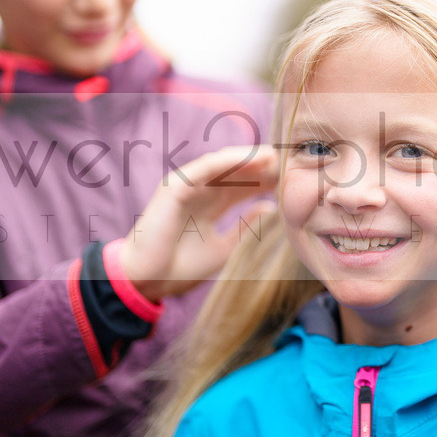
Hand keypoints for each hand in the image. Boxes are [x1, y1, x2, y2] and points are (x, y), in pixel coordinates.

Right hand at [118, 145, 279, 298]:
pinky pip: (204, 168)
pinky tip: (249, 158)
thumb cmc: (181, 267)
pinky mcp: (175, 186)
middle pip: (236, 174)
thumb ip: (246, 226)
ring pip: (223, 166)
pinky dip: (227, 160)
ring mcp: (187, 187)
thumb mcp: (224, 247)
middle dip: (261, 168)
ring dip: (247, 159)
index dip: (265, 182)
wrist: (147, 280)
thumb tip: (271, 207)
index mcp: (211, 206)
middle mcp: (200, 193)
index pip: (243, 188)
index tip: (289, 179)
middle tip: (287, 163)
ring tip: (272, 155)